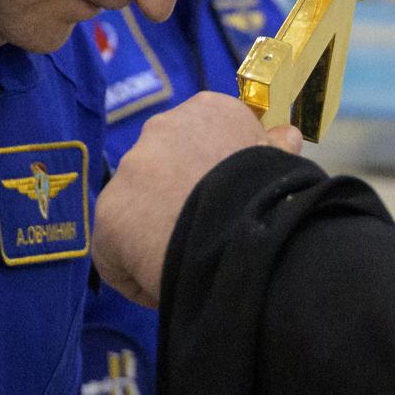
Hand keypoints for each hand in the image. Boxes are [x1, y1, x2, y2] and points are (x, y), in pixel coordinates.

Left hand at [92, 91, 302, 306]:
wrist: (244, 230)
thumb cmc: (271, 194)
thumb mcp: (280, 163)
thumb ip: (274, 146)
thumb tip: (286, 135)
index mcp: (208, 111)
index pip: (199, 140)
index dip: (210, 174)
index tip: (225, 201)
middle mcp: (162, 127)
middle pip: (162, 170)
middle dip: (176, 197)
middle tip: (204, 229)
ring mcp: (131, 167)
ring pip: (138, 209)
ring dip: (156, 231)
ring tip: (187, 258)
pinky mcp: (109, 212)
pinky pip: (117, 252)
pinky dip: (137, 273)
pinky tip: (165, 283)